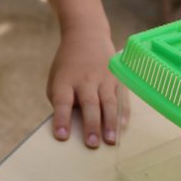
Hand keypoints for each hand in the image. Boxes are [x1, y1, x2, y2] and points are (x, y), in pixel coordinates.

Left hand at [47, 21, 120, 147]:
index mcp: (65, 81)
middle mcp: (85, 79)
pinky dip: (123, 113)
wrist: (86, 36)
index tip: (61, 137)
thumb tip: (72, 128)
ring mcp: (104, 78)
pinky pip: (122, 97)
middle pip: (89, 103)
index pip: (62, 102)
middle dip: (91, 124)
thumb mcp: (57, 81)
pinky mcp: (118, 78)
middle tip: (92, 144)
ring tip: (110, 141)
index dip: (62, 119)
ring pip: (109, 102)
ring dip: (110, 122)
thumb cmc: (68, 68)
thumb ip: (62, 102)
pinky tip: (123, 127)